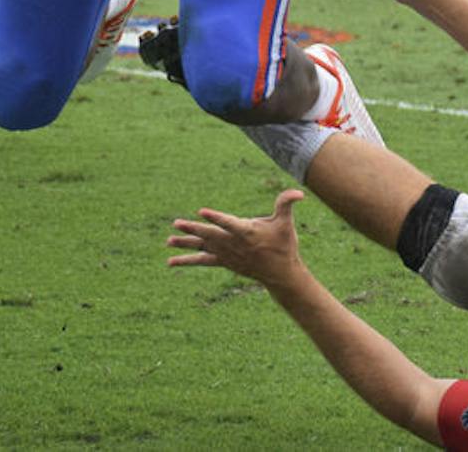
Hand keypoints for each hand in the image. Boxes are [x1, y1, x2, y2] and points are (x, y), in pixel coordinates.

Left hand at [167, 189, 307, 287]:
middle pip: (210, 235)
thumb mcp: (285, 223)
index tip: (201, 211)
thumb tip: (299, 192)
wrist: (280, 274)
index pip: (228, 223)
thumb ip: (286, 204)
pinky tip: (171, 262)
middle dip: (193, 229)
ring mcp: (227, 254)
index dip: (215, 217)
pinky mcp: (223, 262)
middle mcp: (234, 244)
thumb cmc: (283, 245)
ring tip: (168, 241)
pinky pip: (202, 261)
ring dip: (185, 244)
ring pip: (203, 247)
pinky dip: (187, 260)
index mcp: (247, 232)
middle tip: (176, 222)